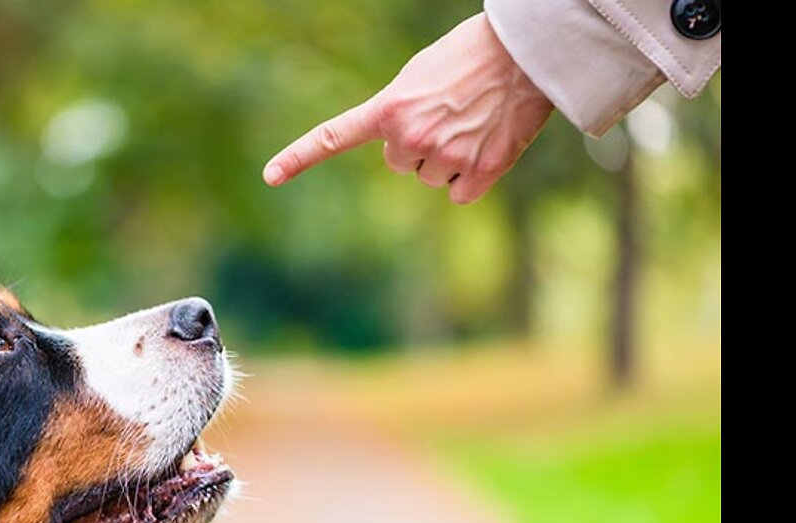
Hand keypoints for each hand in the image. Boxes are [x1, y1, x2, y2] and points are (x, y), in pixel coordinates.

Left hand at [262, 13, 553, 204]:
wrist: (526, 54)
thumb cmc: (473, 56)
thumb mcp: (420, 76)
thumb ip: (399, 112)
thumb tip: (404, 149)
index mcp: (390, 109)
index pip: (334, 137)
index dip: (299, 157)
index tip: (270, 176)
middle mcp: (410, 138)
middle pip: (400, 163)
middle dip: (418, 145)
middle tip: (447, 113)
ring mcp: (444, 159)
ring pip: (431, 178)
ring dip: (447, 159)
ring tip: (471, 123)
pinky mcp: (478, 174)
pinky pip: (460, 194)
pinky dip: (472, 178)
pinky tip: (486, 146)